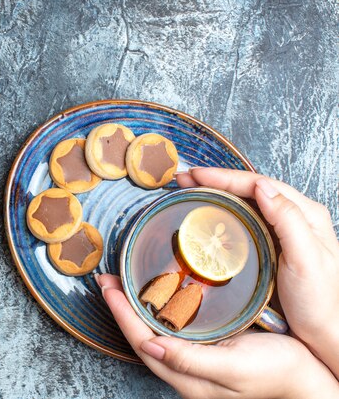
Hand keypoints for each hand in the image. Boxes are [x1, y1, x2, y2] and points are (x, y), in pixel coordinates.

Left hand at [99, 274, 338, 398]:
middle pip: (140, 336)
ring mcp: (193, 359)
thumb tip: (149, 346)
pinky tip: (153, 296)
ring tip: (120, 285)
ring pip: (152, 332)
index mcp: (187, 377)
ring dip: (134, 307)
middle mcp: (184, 370)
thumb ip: (191, 360)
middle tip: (107, 280)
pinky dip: (155, 309)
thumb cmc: (277, 372)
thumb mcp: (234, 367)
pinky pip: (169, 329)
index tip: (108, 288)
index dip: (122, 314)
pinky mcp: (204, 348)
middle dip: (120, 308)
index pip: (141, 341)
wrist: (307, 378)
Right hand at [176, 168, 338, 376]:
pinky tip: (209, 214)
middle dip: (215, 180)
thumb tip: (261, 186)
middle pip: (250, 187)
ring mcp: (284, 231)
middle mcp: (296, 217)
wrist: (326, 335)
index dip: (224, 177)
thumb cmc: (319, 302)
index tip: (196, 175)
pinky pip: (245, 218)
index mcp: (306, 214)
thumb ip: (287, 220)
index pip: (258, 184)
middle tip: (185, 178)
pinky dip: (224, 210)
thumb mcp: (306, 260)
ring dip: (217, 192)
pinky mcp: (273, 245)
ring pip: (246, 201)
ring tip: (191, 190)